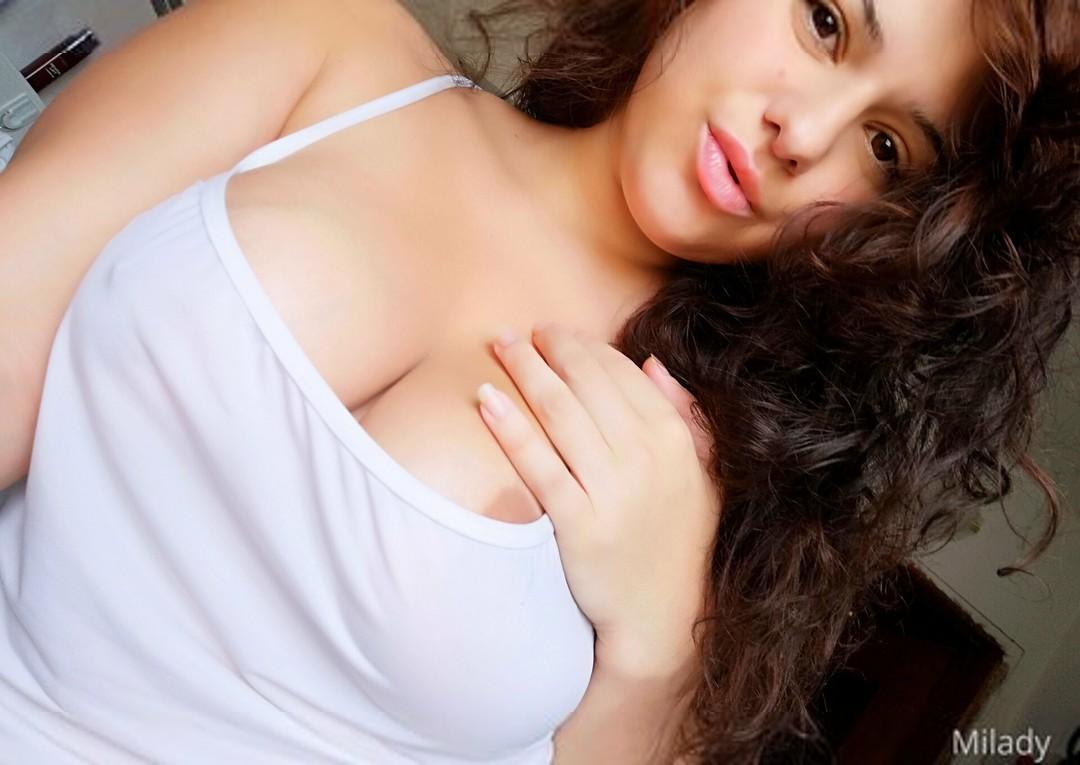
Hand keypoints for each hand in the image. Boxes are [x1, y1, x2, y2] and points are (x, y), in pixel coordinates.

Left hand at [475, 322, 720, 676]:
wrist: (661, 616)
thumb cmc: (675, 541)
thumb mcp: (699, 476)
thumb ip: (684, 416)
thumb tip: (652, 364)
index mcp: (674, 439)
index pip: (621, 374)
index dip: (583, 347)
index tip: (554, 334)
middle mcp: (646, 458)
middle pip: (587, 383)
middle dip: (550, 348)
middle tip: (519, 332)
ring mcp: (613, 491)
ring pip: (560, 413)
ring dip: (526, 371)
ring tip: (499, 346)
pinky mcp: (579, 525)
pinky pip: (539, 465)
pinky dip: (511, 428)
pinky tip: (486, 399)